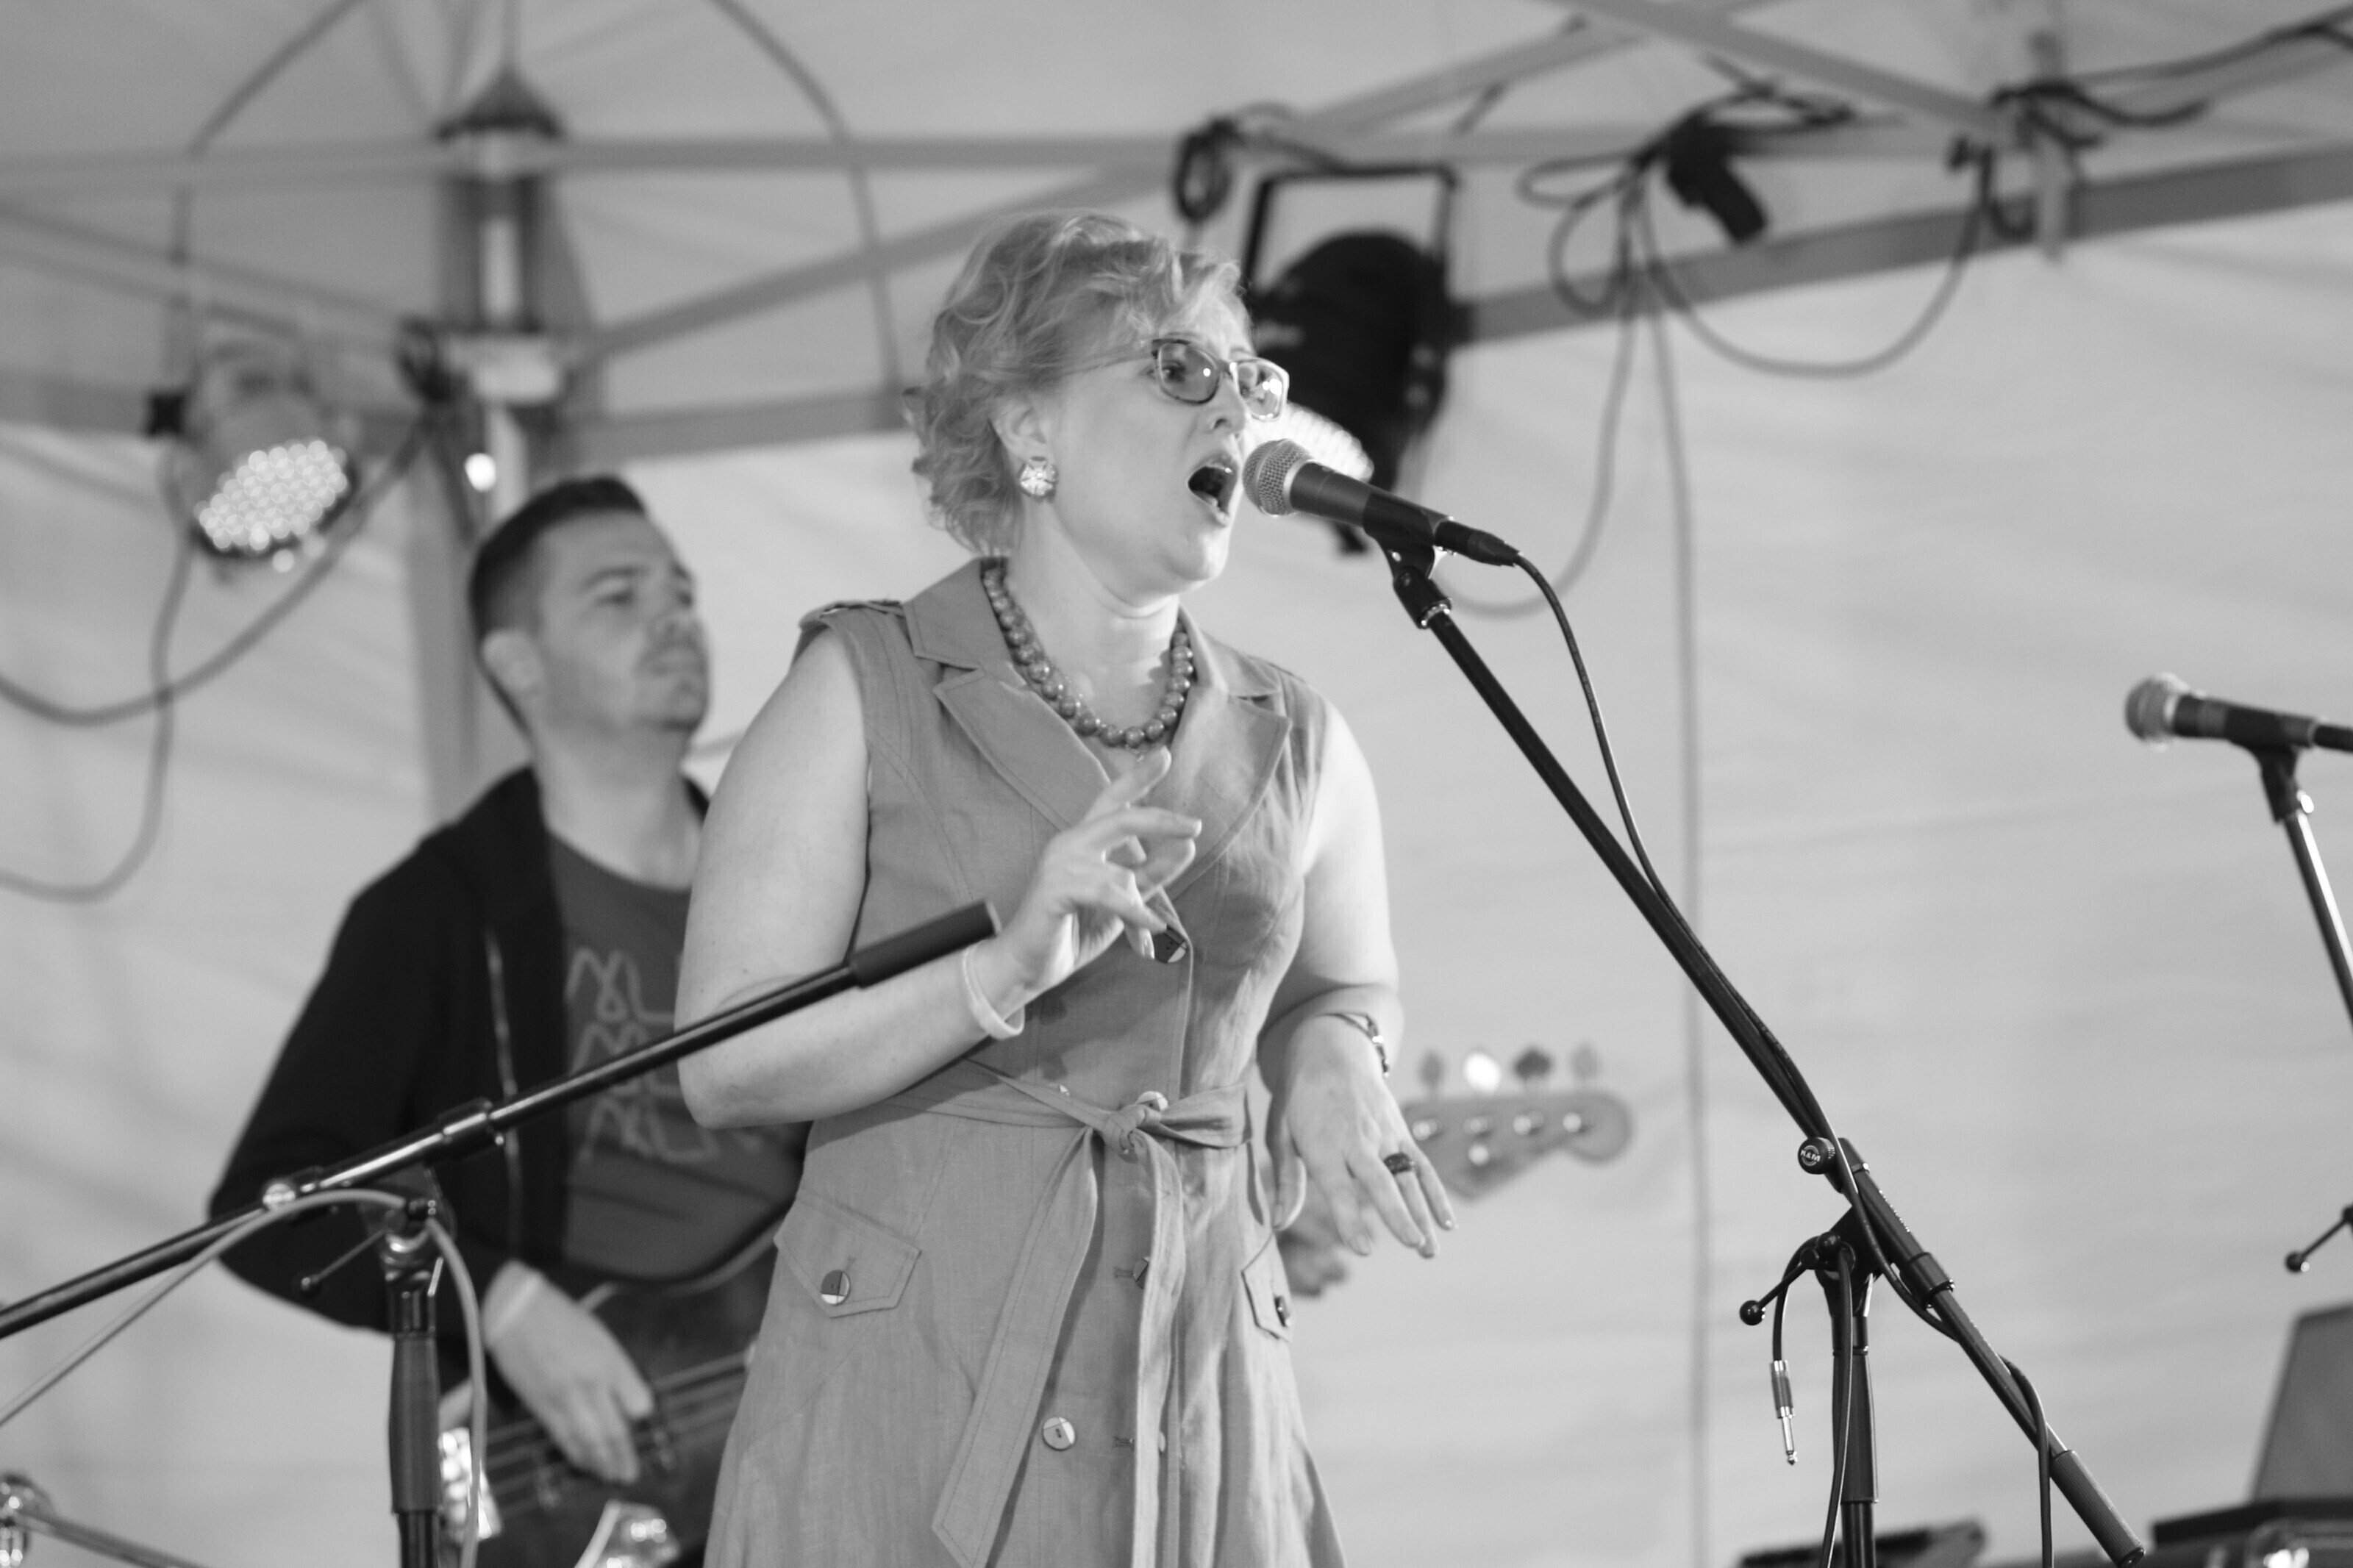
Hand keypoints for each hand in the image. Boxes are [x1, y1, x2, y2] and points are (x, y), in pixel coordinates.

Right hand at [486, 1273, 652, 1483]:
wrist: (515, 1310)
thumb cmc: (560, 1317)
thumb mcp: (600, 1335)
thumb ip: (615, 1367)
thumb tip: (629, 1399)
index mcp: (610, 1360)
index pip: (638, 1400)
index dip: (641, 1417)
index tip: (641, 1424)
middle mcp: (592, 1382)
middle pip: (614, 1429)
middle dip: (624, 1455)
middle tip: (629, 1473)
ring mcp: (565, 1397)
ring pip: (589, 1439)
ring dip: (602, 1462)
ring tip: (611, 1476)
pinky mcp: (540, 1405)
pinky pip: (562, 1437)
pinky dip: (576, 1454)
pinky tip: (584, 1463)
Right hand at [978, 749, 1200, 1005]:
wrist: (1027, 967)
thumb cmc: (1072, 931)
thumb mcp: (1122, 902)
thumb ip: (1151, 873)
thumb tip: (1188, 847)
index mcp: (1084, 842)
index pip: (1113, 801)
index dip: (1138, 778)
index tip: (1166, 755)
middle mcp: (1070, 843)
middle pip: (1121, 817)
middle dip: (1160, 820)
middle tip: (1195, 827)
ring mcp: (1060, 863)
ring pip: (1121, 874)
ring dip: (1140, 911)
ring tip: (1149, 939)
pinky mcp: (1056, 887)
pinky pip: (1109, 895)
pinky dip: (1134, 916)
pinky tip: (1149, 939)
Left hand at [1266, 1017, 1454, 1258]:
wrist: (1331, 1048)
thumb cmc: (1298, 1097)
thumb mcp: (1278, 1132)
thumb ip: (1285, 1180)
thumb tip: (1278, 1223)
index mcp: (1322, 1143)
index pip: (1337, 1187)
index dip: (1350, 1218)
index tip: (1363, 1249)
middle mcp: (1357, 1140)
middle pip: (1380, 1181)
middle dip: (1397, 1215)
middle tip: (1413, 1245)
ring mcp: (1384, 1134)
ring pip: (1406, 1177)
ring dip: (1422, 1213)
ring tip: (1430, 1250)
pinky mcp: (1401, 1130)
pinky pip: (1422, 1164)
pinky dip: (1435, 1193)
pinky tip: (1447, 1223)